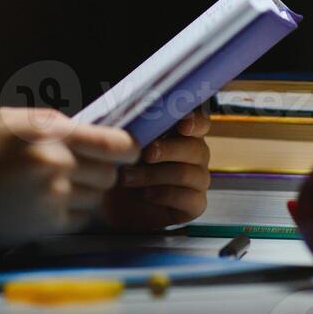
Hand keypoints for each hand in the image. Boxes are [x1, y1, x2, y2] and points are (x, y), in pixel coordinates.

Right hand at [0, 107, 139, 251]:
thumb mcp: (9, 120)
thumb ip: (51, 118)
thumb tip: (91, 126)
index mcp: (48, 136)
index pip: (111, 143)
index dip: (129, 147)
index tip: (131, 149)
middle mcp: (55, 166)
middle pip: (110, 172)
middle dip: (103, 169)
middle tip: (82, 167)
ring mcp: (53, 199)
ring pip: (98, 195)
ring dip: (87, 190)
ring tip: (57, 184)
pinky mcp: (50, 226)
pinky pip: (84, 216)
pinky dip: (74, 210)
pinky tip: (48, 202)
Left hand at [96, 102, 212, 231]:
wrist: (112, 203)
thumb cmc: (121, 166)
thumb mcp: (123, 143)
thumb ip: (135, 126)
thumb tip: (137, 109)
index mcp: (182, 134)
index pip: (200, 122)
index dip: (195, 122)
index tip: (182, 126)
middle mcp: (195, 155)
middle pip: (196, 148)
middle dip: (168, 150)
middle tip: (146, 154)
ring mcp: (198, 180)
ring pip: (189, 174)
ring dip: (156, 175)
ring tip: (129, 177)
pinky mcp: (195, 205)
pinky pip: (191, 199)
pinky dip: (166, 195)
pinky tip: (147, 194)